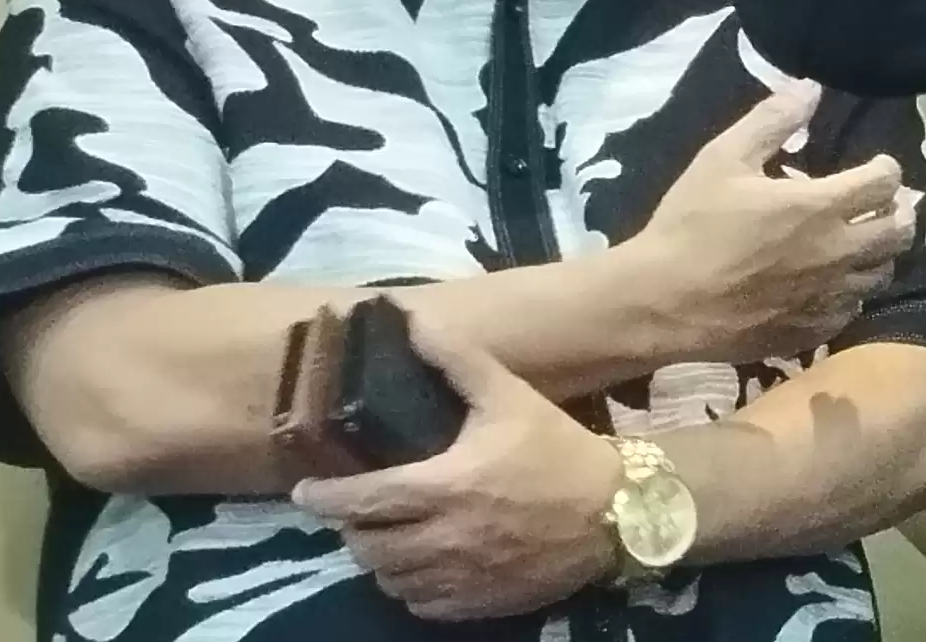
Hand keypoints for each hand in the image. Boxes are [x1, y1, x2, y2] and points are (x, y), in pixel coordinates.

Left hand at [294, 315, 623, 621]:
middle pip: (366, 545)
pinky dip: (411, 587)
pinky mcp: (478, 603)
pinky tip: (421, 566)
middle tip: (358, 508)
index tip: (306, 489)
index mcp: (442, 486)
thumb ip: (458, 360)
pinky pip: (421, 605)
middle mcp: (442, 539)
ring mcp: (458, 577)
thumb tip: (412, 320)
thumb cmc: (558, 449)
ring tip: (388, 536)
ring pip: (389, 579)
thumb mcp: (510, 397)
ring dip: (380, 559)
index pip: (358, 500)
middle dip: (353, 527)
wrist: (618, 511)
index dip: (322, 497)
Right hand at [613, 82, 918, 363]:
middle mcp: (837, 253)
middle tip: (883, 204)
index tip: (875, 166)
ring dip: (879, 253)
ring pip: (881, 274)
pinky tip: (833, 284)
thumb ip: (772, 120)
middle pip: (899, 231)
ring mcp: (827, 297)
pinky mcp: (811, 331)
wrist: (661, 303)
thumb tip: (810, 88)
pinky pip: (852, 310)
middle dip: (899, 211)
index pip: (885, 182)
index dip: (886, 168)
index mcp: (820, 207)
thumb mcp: (723, 158)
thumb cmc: (690, 225)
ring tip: (863, 241)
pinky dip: (852, 292)